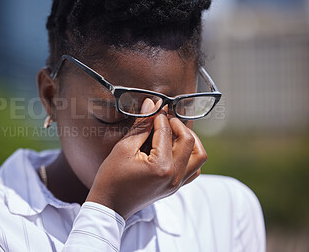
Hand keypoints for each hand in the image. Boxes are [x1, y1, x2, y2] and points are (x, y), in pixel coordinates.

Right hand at [86, 98, 206, 218]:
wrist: (109, 205)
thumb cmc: (111, 177)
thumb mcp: (124, 148)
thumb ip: (141, 125)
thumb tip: (152, 104)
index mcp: (162, 167)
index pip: (167, 132)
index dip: (160, 115)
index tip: (156, 106)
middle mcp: (175, 177)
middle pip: (189, 141)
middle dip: (177, 125)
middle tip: (163, 118)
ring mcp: (177, 184)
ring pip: (199, 156)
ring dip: (190, 140)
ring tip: (173, 133)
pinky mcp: (175, 188)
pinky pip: (194, 170)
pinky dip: (190, 156)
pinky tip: (175, 149)